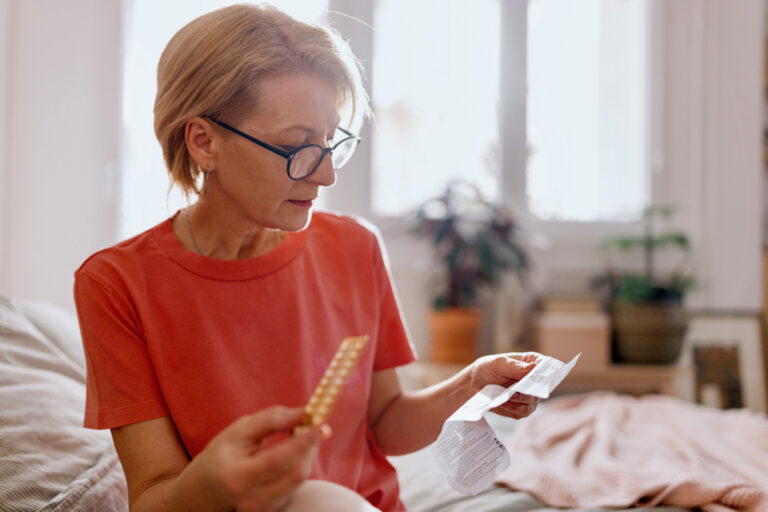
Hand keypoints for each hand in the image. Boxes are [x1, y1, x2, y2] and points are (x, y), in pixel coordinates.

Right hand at [191, 406, 328, 511]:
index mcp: (237, 475)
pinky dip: (300, 466)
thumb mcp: (239, 431)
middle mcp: (250, 499)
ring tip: (301, 437)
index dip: (303, 442)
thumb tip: (304, 412)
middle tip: (316, 426)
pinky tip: (293, 455)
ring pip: (299, 481)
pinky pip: (295, 487)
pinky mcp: (272, 511)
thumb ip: (270, 419)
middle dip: (310, 447)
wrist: (205, 490)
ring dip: (307, 456)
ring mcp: (262, 509)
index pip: (278, 459)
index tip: (321, 425)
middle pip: (296, 473)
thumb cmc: (222, 455)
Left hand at [469, 352, 543, 418]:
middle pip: (542, 387)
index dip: (545, 372)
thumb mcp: (498, 364)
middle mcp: (534, 380)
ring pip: (533, 401)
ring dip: (518, 400)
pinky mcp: (523, 408)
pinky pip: (524, 412)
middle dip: (529, 390)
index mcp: (532, 362)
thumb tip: (534, 367)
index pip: (546, 366)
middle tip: (516, 390)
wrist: (474, 385)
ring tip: (504, 395)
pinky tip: (502, 402)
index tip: (536, 377)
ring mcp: (530, 395)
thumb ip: (516, 367)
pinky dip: (513, 408)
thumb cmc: (487, 369)